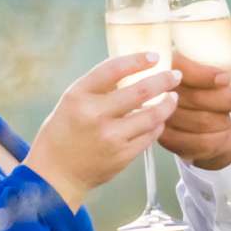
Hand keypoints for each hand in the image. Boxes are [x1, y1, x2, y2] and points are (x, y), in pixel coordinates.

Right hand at [24, 54, 180, 207]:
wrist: (56, 174)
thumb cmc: (64, 132)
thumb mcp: (71, 102)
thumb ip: (98, 87)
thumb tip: (134, 69)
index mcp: (78, 96)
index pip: (113, 69)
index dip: (137, 60)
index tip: (155, 56)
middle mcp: (94, 115)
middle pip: (141, 91)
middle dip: (164, 80)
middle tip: (175, 75)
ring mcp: (110, 137)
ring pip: (152, 116)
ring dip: (167, 104)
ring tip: (172, 98)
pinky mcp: (122, 156)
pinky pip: (150, 135)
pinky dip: (157, 125)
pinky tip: (159, 120)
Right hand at [161, 7, 230, 170]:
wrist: (227, 127)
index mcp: (175, 63)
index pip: (182, 68)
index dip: (205, 75)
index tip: (227, 79)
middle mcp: (162, 88)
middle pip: (194, 97)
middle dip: (227, 101)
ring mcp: (161, 114)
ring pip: (196, 122)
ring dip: (223, 122)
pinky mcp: (165, 139)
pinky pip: (192, 143)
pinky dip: (213, 140)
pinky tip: (220, 134)